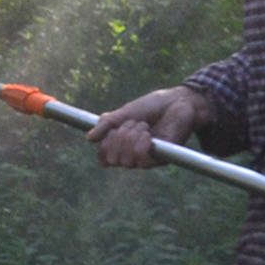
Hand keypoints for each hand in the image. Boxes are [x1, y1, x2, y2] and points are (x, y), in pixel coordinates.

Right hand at [86, 85, 211, 168]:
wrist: (175, 102)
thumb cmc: (150, 106)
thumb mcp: (123, 113)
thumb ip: (106, 125)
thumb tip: (89, 139)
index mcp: (122, 143)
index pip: (104, 157)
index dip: (104, 145)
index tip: (111, 129)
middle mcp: (133, 154)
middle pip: (113, 160)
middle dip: (118, 137)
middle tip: (131, 123)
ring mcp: (147, 158)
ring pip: (127, 161)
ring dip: (131, 138)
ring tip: (143, 126)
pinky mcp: (161, 159)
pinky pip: (142, 160)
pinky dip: (141, 144)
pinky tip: (149, 134)